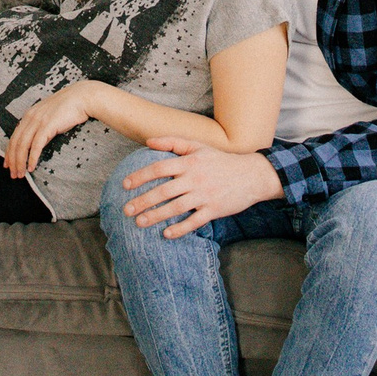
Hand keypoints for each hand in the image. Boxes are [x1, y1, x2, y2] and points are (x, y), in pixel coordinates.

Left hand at [5, 84, 100, 178]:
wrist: (82, 97)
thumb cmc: (69, 107)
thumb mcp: (50, 116)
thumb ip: (42, 127)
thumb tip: (39, 142)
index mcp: (29, 115)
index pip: (14, 137)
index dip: (9, 152)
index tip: (7, 164)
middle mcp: (30, 118)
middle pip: (15, 143)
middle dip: (12, 161)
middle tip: (13, 174)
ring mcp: (38, 121)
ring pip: (23, 146)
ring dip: (20, 162)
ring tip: (21, 174)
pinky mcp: (47, 126)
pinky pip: (36, 145)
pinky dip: (32, 158)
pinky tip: (31, 167)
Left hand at [120, 137, 280, 237]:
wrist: (252, 175)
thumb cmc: (221, 160)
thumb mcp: (198, 146)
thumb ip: (173, 142)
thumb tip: (148, 141)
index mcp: (190, 162)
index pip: (159, 168)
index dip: (140, 176)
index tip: (125, 184)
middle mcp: (195, 178)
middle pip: (163, 191)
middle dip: (142, 201)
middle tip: (126, 209)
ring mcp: (205, 195)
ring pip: (176, 208)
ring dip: (156, 216)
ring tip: (139, 223)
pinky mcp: (214, 210)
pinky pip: (194, 222)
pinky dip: (180, 229)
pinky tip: (166, 234)